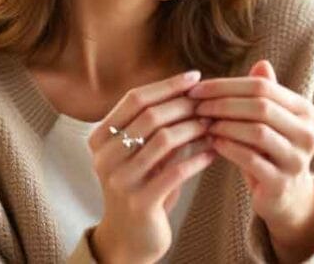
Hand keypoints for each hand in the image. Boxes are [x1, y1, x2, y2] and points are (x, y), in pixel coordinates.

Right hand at [88, 69, 216, 263]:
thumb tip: (189, 87)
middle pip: (150, 116)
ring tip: (214, 124)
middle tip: (210, 102)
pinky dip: (198, 158)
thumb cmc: (141, 185)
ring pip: (165, 140)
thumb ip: (154, 124)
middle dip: (185, 105)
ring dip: (195, 129)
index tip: (195, 77)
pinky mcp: (140, 202)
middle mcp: (104, 157)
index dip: (167, 85)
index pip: (135, 99)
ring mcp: (120, 180)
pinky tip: (214, 152)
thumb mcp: (139, 152)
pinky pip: (176, 171)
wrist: (130, 236)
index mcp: (99, 138)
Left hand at [187, 60, 313, 237]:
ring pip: (257, 132)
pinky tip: (212, 143)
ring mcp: (298, 159)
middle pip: (261, 106)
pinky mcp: (282, 183)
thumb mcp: (268, 120)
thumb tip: (262, 62)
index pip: (262, 86)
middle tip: (196, 105)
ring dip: (224, 125)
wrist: (283, 195)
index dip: (226, 85)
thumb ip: (265, 93)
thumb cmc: (268, 149)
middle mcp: (308, 132)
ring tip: (202, 124)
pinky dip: (228, 148)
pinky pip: (252, 159)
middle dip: (223, 103)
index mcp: (304, 110)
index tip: (197, 88)